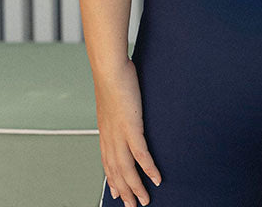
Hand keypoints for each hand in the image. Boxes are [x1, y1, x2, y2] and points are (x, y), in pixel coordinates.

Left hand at [94, 59, 161, 205]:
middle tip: (132, 206)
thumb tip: (124, 106)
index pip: (107, 162)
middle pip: (116, 172)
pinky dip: (148, 168)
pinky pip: (140, 154)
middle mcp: (110, 137)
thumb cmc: (113, 76)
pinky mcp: (131, 127)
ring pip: (127, 169)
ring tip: (145, 200)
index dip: (112, 179)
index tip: (116, 192)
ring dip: (136, 187)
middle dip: (124, 191)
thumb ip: (118, 107)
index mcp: (105, 131)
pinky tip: (156, 178)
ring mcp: (119, 134)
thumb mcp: (112, 96)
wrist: (109, 68)